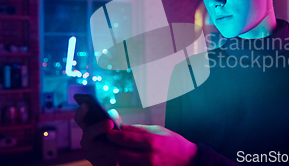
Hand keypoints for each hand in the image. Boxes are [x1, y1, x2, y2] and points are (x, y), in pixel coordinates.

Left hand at [74, 103, 197, 165]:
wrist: (189, 160)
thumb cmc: (173, 142)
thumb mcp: (157, 130)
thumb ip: (137, 129)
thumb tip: (120, 127)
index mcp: (151, 141)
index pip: (124, 138)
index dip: (112, 135)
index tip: (106, 131)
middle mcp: (148, 156)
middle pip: (120, 153)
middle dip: (108, 148)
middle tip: (99, 143)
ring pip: (123, 163)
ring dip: (114, 157)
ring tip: (107, 151)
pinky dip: (124, 163)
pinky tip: (120, 159)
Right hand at [75, 103, 122, 165]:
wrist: (121, 159)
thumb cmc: (117, 141)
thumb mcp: (116, 129)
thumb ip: (114, 120)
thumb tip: (112, 112)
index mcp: (89, 127)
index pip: (81, 118)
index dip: (81, 111)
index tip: (86, 104)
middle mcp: (86, 139)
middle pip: (88, 132)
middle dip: (98, 127)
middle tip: (110, 123)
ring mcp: (89, 152)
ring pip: (98, 147)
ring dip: (111, 144)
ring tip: (123, 141)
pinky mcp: (96, 163)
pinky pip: (105, 159)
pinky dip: (115, 155)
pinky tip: (124, 153)